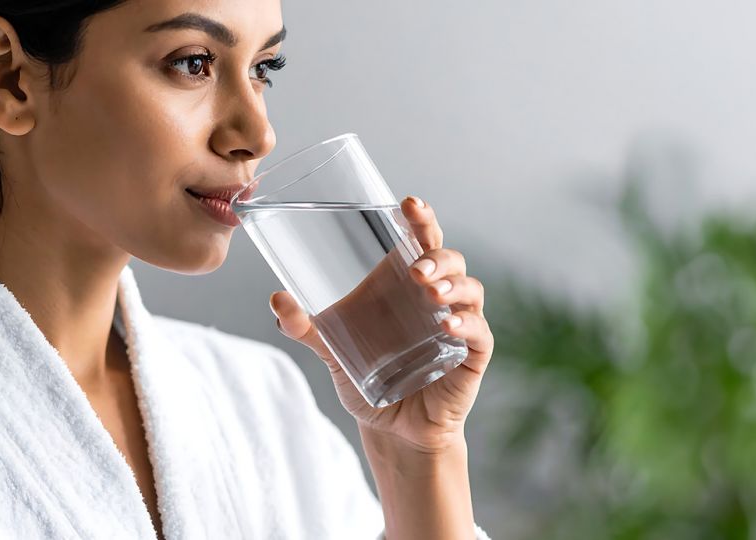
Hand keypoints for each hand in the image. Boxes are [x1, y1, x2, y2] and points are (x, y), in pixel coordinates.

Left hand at [269, 195, 492, 453]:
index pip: (421, 241)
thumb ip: (305, 327)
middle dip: (436, 256)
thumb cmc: (369, 379)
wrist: (393, 430)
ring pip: (470, 289)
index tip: (409, 203)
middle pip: (451, 259)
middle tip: (414, 269)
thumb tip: (277, 299)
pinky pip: (478, 331)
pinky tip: (446, 325)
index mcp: (406, 285)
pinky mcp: (472, 355)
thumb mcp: (332, 351)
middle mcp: (437, 298)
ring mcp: (459, 324)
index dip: (421, 219)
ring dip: (453, 284)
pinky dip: (465, 323)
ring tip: (430, 292)